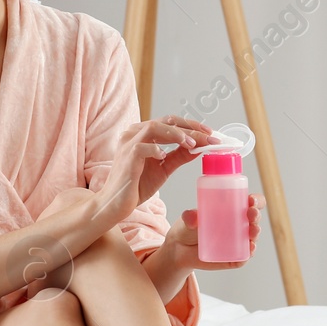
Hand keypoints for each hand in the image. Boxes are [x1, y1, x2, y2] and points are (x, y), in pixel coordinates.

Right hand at [94, 115, 217, 226]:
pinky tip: (165, 156)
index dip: (191, 125)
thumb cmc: (136, 185)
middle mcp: (134, 133)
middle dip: (190, 128)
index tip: (210, 133)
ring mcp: (128, 143)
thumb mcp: (164, 168)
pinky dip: (155, 149)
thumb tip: (200, 147)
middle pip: (166, 121)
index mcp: (143, 133)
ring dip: (176, 134)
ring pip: (154, 127)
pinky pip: (141, 147)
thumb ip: (179, 156)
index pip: (171, 121)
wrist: (116, 204)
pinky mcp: (125, 157)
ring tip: (192, 144)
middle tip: (209, 137)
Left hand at [162, 193, 265, 269]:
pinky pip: (245, 255)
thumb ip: (189, 216)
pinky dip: (250, 252)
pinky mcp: (234, 257)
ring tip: (252, 231)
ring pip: (252, 237)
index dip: (256, 200)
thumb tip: (191, 217)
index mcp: (232, 210)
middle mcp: (239, 225)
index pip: (251, 203)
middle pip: (254, 219)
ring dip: (255, 232)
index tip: (251, 199)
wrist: (180, 250)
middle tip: (251, 214)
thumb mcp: (188, 219)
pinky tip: (250, 248)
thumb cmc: (189, 228)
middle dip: (256, 215)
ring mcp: (238, 241)